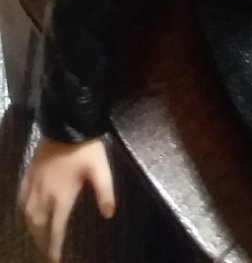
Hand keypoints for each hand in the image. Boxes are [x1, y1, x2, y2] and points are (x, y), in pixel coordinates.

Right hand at [19, 137, 114, 260]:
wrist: (67, 123)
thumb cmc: (86, 148)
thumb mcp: (101, 170)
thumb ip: (105, 193)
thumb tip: (108, 214)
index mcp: (61, 196)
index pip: (56, 228)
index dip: (54, 246)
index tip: (55, 259)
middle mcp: (44, 193)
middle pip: (38, 224)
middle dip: (41, 240)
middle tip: (46, 249)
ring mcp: (35, 182)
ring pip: (28, 212)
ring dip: (32, 227)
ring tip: (37, 235)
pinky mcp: (30, 171)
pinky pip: (22, 195)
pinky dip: (23, 208)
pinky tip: (26, 210)